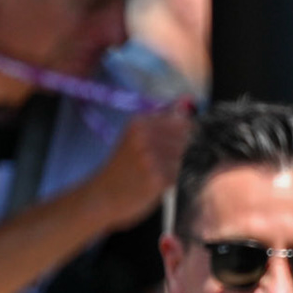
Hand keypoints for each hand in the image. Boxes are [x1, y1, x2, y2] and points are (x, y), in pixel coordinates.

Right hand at [88, 108, 192, 226]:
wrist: (103, 196)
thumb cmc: (124, 166)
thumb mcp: (137, 136)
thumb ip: (165, 118)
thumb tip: (189, 97)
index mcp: (139, 122)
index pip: (182, 122)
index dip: (186, 135)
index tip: (175, 145)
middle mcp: (145, 136)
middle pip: (188, 140)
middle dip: (184, 152)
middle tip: (162, 163)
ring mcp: (151, 157)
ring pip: (187, 158)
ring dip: (179, 167)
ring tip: (159, 173)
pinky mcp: (157, 178)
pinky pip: (181, 175)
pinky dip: (175, 181)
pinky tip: (158, 183)